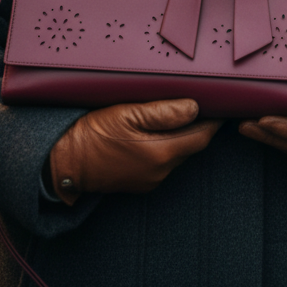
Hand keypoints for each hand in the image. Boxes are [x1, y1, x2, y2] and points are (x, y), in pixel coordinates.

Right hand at [49, 98, 221, 203]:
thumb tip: (194, 108)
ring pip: (176, 154)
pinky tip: (153, 132)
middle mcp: (160, 171)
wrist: (66, 162)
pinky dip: (164, 147)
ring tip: (174, 114)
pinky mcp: (139, 183)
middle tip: (201, 103)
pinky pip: (161, 162)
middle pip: (190, 146)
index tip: (220, 106)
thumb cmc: (94, 134)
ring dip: (179, 137)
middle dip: (197, 127)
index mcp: (161, 153)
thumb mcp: (128, 113)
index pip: (201, 137)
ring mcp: (149, 180)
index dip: (213, 122)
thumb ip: (164, 112)